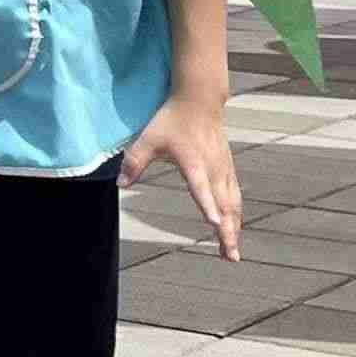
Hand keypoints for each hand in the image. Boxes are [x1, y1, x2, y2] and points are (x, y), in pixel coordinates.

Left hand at [125, 98, 243, 259]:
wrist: (199, 100)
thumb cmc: (172, 120)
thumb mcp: (148, 138)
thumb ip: (134, 162)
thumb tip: (120, 185)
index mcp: (194, 163)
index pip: (201, 189)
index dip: (208, 206)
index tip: (215, 224)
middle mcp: (214, 169)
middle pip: (224, 206)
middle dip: (227, 232)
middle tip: (230, 256)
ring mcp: (224, 169)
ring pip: (233, 205)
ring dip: (234, 229)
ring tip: (231, 252)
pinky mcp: (228, 168)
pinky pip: (234, 196)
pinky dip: (235, 215)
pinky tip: (234, 229)